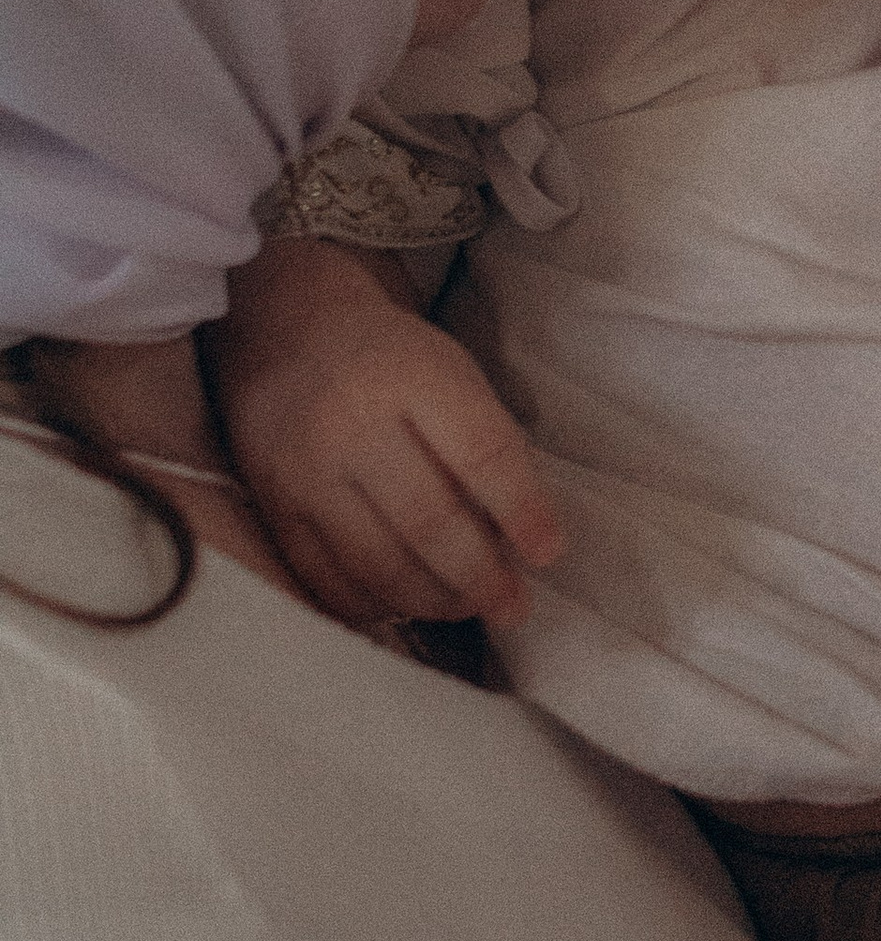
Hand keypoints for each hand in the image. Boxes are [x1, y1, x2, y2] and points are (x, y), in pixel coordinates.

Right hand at [211, 236, 563, 628]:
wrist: (287, 332)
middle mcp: (351, 422)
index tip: (549, 552)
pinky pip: (325, 578)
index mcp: (411, 375)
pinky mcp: (272, 505)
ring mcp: (303, 469)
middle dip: (482, 578)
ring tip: (467, 607)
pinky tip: (406, 603)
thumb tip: (520, 541)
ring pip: (376, 563)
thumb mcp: (451, 375)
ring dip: (433, 601)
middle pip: (429, 522)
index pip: (482, 453)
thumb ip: (486, 447)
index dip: (523, 510)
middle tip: (513, 606)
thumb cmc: (392, 362)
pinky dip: (374, 604)